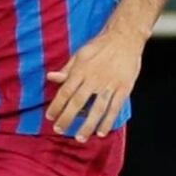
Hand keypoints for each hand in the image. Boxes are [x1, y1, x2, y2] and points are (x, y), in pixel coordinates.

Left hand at [45, 26, 143, 140]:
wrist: (125, 37)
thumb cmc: (100, 46)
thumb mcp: (80, 54)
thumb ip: (67, 69)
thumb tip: (50, 77)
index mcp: (81, 70)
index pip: (65, 92)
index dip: (56, 106)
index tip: (50, 117)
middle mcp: (94, 79)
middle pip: (78, 102)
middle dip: (67, 118)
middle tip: (59, 130)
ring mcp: (110, 84)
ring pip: (97, 109)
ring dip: (87, 125)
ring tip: (79, 138)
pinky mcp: (124, 88)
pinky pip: (115, 108)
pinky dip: (108, 121)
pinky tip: (100, 132)